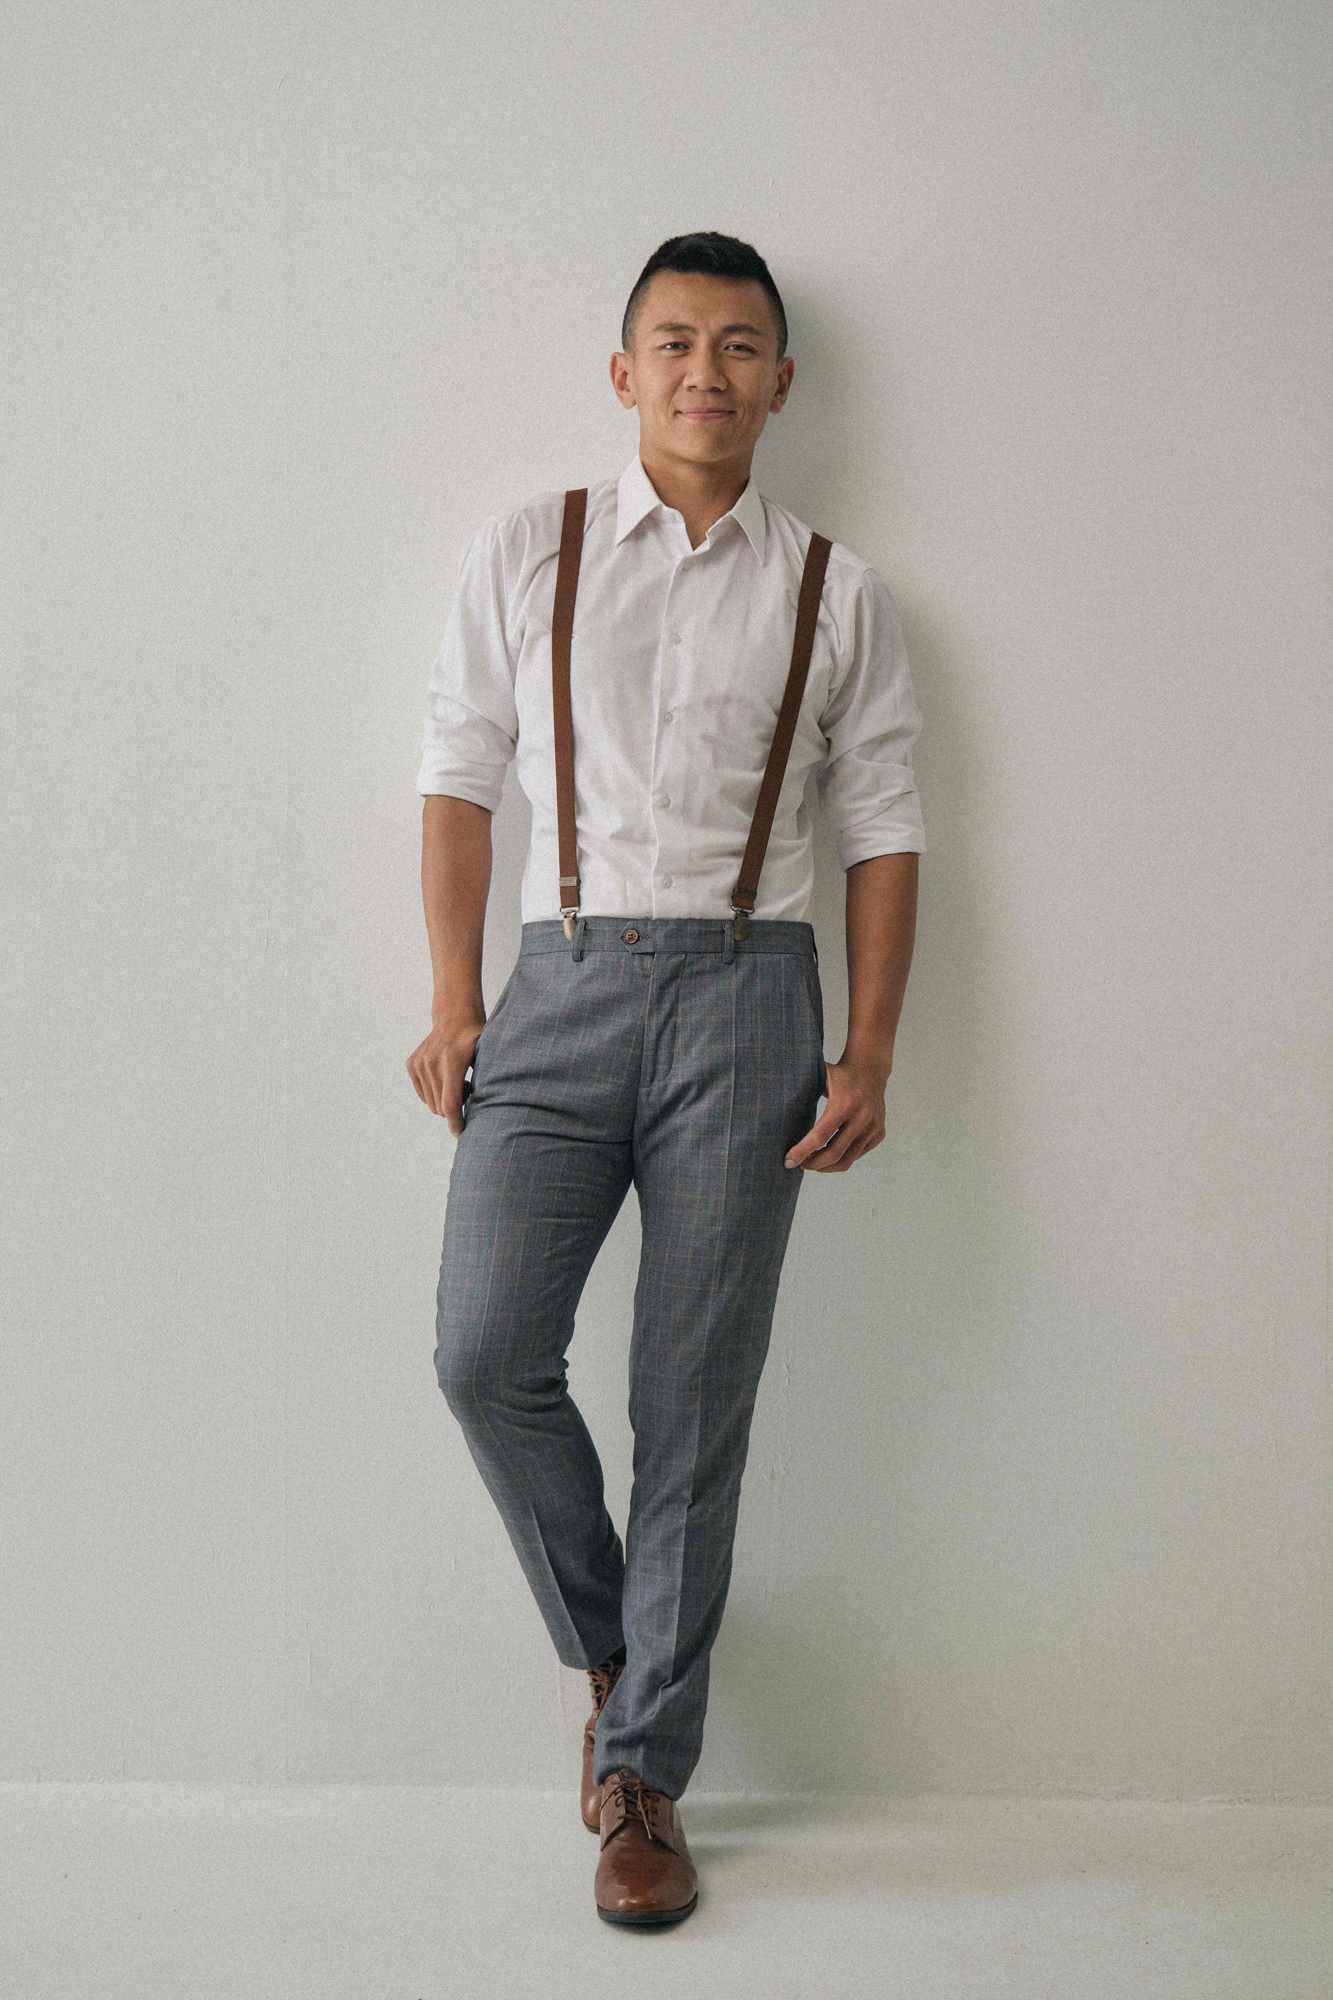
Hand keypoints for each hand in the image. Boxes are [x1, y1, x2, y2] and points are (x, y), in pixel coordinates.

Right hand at [406, 1013, 486, 1135]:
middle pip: (439, 1107)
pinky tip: (446, 1079)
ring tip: (458, 1083)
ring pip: (430, 1103)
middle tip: (468, 1092)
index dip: (456, 1123)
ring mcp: (419, 1064)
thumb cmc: (476, 1038)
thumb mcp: (487, 1057)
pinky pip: (423, 1093)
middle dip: (454, 1110)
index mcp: (452, 1063)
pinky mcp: (411, 1064)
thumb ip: (487, 1082)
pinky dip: (434, 1093)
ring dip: (444, 1101)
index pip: (450, 1104)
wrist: (454, 1016)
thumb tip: (496, 1112)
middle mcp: (431, 1064)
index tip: (461, 1134)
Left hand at [784, 1054, 889, 1171]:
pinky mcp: (879, 1134)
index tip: (788, 1161)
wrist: (870, 1071)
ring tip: (811, 1163)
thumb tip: (768, 1101)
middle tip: (798, 1165)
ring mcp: (873, 1127)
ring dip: (826, 1167)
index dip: (802, 1151)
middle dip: (812, 1164)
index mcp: (844, 1103)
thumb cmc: (838, 1075)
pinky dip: (841, 1160)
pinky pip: (857, 1155)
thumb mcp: (819, 1075)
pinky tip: (828, 1155)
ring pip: (847, 1160)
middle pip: (833, 1153)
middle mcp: (862, 1117)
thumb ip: (798, 1085)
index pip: (820, 1136)